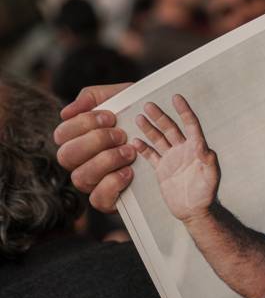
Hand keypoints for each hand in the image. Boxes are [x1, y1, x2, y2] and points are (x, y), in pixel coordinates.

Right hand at [54, 83, 134, 212]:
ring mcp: (93, 182)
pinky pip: (98, 199)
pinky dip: (112, 184)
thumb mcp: (120, 98)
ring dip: (105, 161)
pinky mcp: (109, 199)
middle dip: (95, 142)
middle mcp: (80, 162)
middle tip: (121, 135)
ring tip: (129, 152)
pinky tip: (129, 171)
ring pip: (80, 177)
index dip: (83, 124)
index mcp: (78, 139)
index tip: (110, 117)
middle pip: (66, 156)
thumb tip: (66, 112)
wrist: (168, 138)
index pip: (62, 134)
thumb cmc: (139, 116)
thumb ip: (94, 97)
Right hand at [133, 94, 220, 222]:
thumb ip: (208, 160)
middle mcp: (184, 150)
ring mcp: (172, 158)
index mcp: (197, 148)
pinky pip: (151, 155)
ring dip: (149, 128)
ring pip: (159, 139)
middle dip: (160, 116)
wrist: (194, 211)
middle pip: (171, 128)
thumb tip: (204, 145)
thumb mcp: (211, 176)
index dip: (184, 111)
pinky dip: (143, 148)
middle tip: (149, 105)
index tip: (177, 98)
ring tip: (139, 117)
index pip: (190, 125)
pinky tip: (135, 141)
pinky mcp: (162, 169)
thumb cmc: (206, 194)